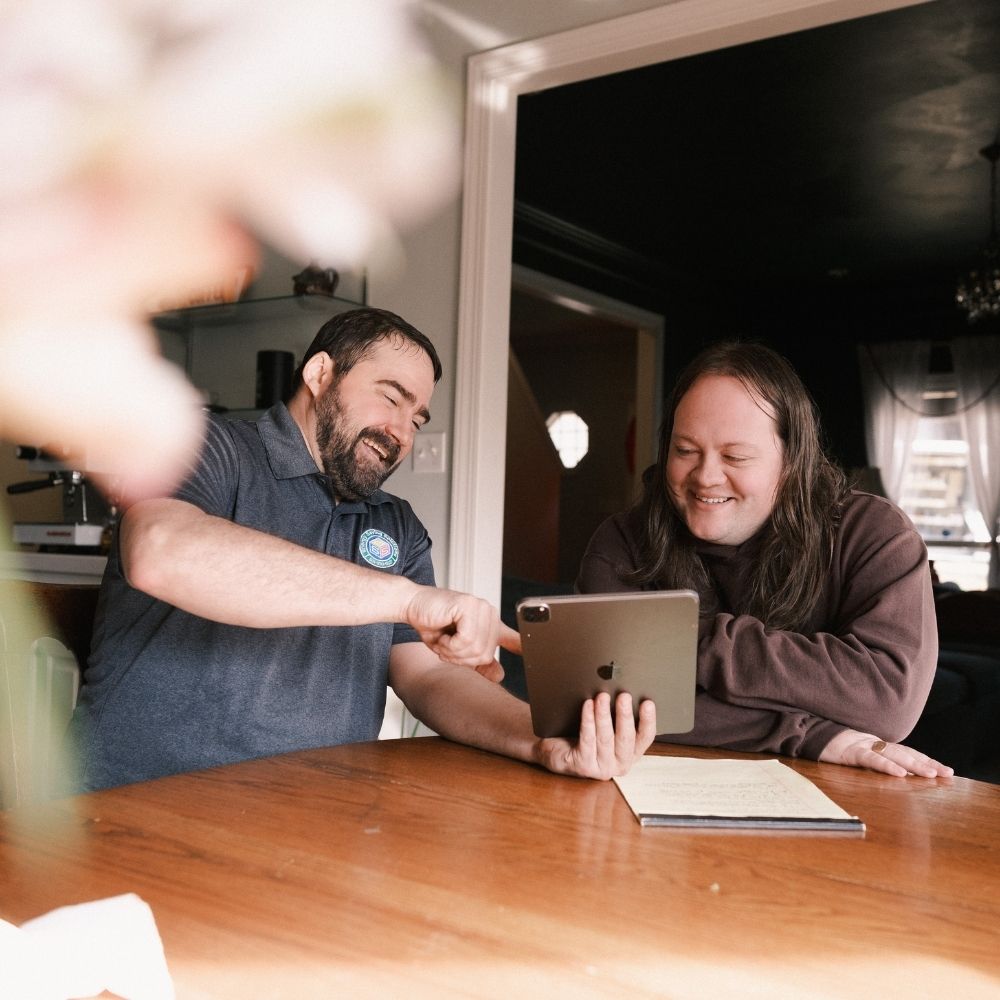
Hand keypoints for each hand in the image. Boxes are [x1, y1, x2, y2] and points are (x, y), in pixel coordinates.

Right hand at [404, 586, 519, 680]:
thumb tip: (500, 676)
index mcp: (490, 623)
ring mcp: (482, 608)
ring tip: (443, 640)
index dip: (522, 647)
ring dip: (452, 652)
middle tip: (446, 647)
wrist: (412, 605)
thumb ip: (477, 661)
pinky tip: (442, 634)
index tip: (533, 655)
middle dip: (460, 659)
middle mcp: (490, 614)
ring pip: (476, 649)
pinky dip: (449, 644)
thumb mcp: (455, 649)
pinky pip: (466, 640)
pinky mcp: (470, 607)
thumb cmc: (432, 624)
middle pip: (485, 654)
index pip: (511, 638)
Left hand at [534, 692, 656, 779]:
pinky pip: (587, 739)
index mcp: (631, 753)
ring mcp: (602, 768)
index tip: (647, 702)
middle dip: (625, 715)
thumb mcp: (608, 727)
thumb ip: (619, 716)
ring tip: (602, 697)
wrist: (557, 752)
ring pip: (605, 738)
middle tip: (624, 696)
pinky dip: (588, 721)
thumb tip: (625, 691)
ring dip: (603, 715)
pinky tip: (587, 705)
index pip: (645, 737)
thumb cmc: (587, 735)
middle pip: (626, 738)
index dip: (648, 720)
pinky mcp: (584, 766)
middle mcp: (620, 763)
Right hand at [820, 730, 953, 777]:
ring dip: (913, 765)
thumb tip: (892, 771)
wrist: (805, 732)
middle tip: (947, 773)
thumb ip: (870, 757)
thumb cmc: (828, 744)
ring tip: (931, 774)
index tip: (944, 770)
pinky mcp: (849, 751)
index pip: (905, 752)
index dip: (925, 759)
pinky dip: (886, 765)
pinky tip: (899, 773)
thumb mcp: (853, 752)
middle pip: (905, 753)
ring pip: (892, 755)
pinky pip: (870, 759)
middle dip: (926, 763)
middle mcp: (872, 743)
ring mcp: (861, 745)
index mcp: (875, 744)